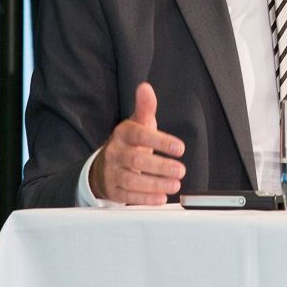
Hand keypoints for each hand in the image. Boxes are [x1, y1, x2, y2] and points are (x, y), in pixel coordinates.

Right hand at [90, 82, 185, 204]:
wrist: (105, 164)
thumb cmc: (129, 142)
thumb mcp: (138, 123)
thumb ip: (145, 107)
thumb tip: (145, 88)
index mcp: (123, 134)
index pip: (140, 135)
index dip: (160, 141)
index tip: (180, 148)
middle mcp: (115, 152)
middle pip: (136, 159)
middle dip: (160, 166)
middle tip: (181, 170)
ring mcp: (112, 172)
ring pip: (131, 180)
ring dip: (155, 184)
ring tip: (175, 184)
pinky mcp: (113, 190)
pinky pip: (128, 196)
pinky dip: (145, 198)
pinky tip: (161, 198)